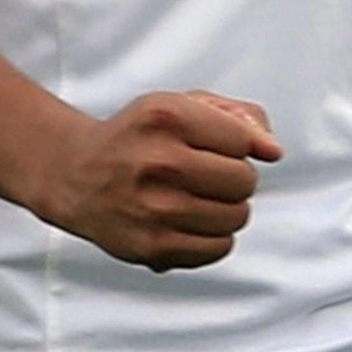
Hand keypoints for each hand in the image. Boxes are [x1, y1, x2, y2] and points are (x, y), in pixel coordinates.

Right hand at [37, 89, 282, 272]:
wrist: (77, 174)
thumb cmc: (139, 135)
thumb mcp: (181, 103)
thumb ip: (238, 117)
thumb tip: (273, 151)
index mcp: (167, 115)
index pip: (242, 139)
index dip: (237, 143)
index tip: (216, 145)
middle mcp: (160, 160)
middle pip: (245, 180)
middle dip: (236, 176)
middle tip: (209, 173)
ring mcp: (156, 208)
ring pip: (237, 216)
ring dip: (229, 207)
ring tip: (201, 197)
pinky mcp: (154, 247)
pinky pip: (219, 248)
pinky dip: (216, 236)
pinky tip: (193, 220)